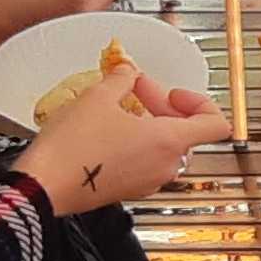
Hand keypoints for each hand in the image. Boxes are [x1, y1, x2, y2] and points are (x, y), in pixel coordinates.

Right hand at [18, 75, 225, 210]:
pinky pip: (147, 162)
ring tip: (120, 107)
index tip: (174, 92)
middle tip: (136, 89)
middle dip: (164, 105)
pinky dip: (138, 143)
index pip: (216, 124)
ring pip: (166, 148)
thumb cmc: (73, 148)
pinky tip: (110, 130)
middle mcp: (166, 165)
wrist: (44, 187)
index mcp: (170, 141)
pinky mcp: (130, 189)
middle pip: (187, 132)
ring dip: (150, 124)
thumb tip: (127, 71)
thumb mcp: (98, 97)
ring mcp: (149, 181)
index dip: (200, 101)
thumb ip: (121, 79)